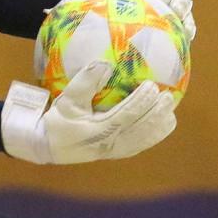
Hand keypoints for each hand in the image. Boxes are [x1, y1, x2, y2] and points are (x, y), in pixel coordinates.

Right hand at [1, 62, 176, 163]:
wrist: (47, 145)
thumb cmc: (57, 120)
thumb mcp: (67, 100)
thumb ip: (85, 82)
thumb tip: (104, 63)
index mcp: (98, 130)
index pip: (126, 115)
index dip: (141, 102)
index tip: (152, 86)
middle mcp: (110, 143)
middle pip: (140, 130)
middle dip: (157, 113)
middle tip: (168, 97)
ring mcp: (114, 151)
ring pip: (144, 140)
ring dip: (159, 126)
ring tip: (171, 111)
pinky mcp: (116, 153)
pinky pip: (140, 145)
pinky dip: (154, 135)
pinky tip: (162, 125)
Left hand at [121, 0, 195, 40]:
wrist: (115, 23)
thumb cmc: (111, 3)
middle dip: (181, 2)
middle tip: (175, 13)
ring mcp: (174, 9)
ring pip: (186, 10)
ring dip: (186, 18)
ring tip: (182, 29)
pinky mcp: (177, 26)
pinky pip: (186, 28)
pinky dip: (186, 33)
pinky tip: (183, 41)